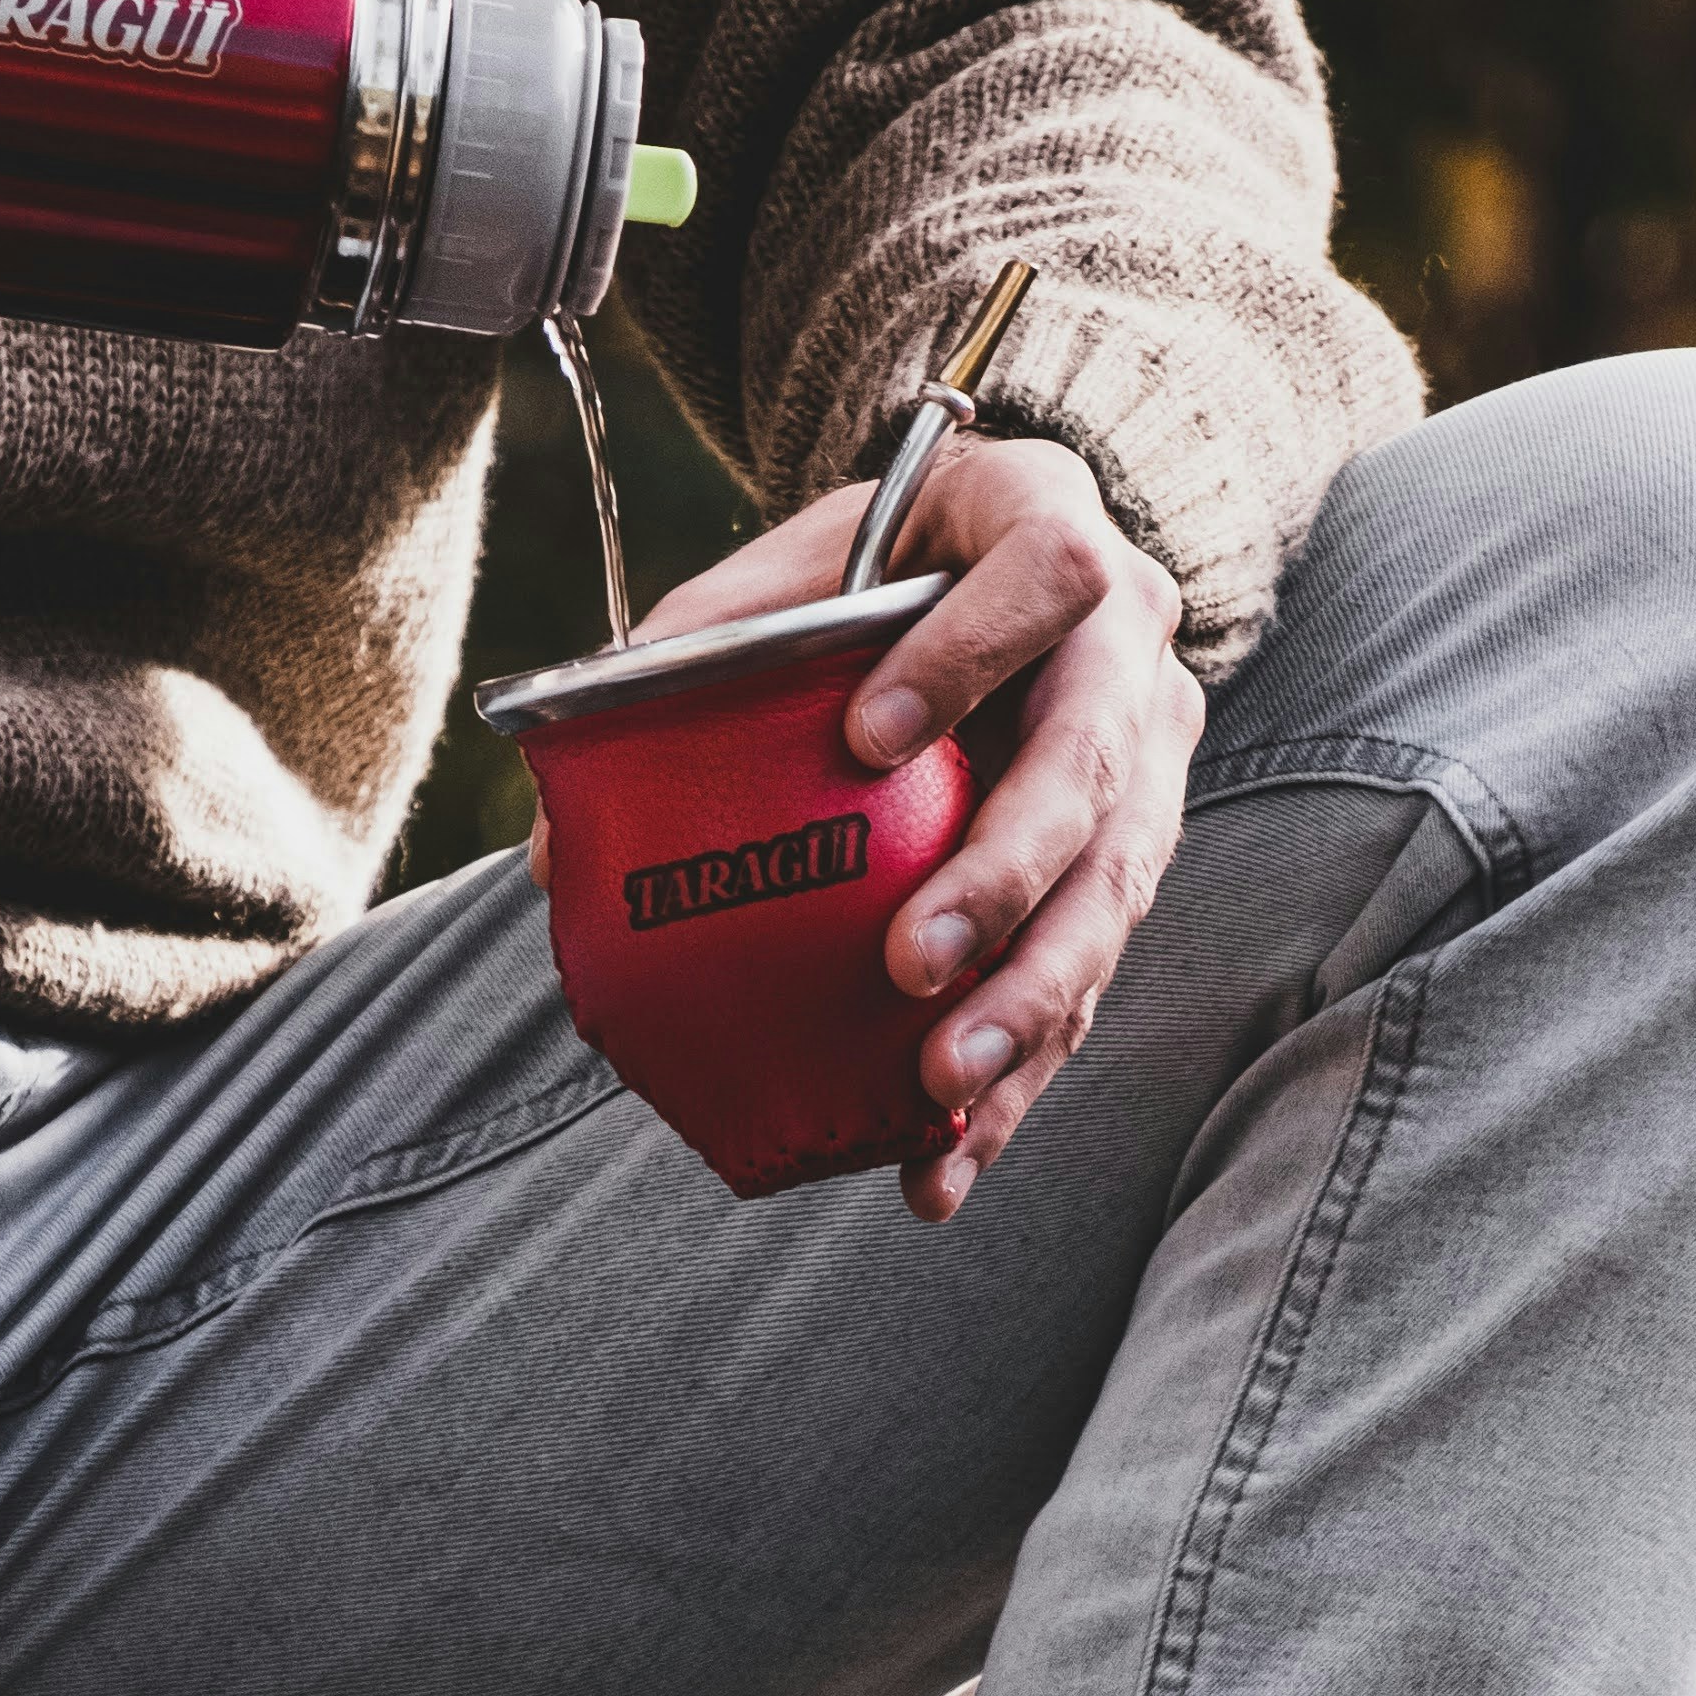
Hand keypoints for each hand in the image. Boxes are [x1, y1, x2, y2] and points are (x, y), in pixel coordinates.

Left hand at [532, 432, 1203, 1219]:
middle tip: (910, 969)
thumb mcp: (794, 573)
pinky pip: (1087, 983)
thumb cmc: (879, 572)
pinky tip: (943, 1164)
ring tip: (940, 1092)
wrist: (1004, 576)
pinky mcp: (1132, 865)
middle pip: (1091, 771)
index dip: (967, 655)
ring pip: (1110, 893)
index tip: (866, 738)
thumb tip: (546, 849)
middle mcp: (1131, 652)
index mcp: (1052, 531)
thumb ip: (690, 660)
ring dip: (1026, 1005)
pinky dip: (1014, 1084)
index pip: (1049, 577)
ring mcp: (1150, 764)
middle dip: (1002, 880)